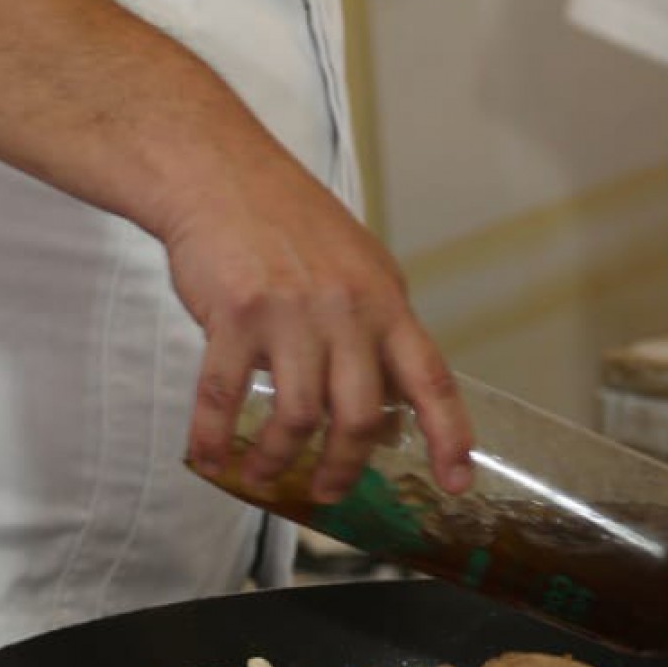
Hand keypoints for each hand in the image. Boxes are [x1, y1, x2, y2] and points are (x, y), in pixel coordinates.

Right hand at [170, 152, 471, 504]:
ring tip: (263, 476)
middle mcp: (346, 310)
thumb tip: (389, 414)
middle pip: (358, 415)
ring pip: (296, 416)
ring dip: (278, 460)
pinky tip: (210, 458)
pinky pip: (225, 395)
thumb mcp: (358, 268)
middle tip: (327, 492)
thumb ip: (377, 334)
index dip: (449, 435)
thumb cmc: (290, 222)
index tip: (456, 482)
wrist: (222, 173)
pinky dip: (215, 437)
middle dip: (343, 468)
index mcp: (385, 301)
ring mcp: (290, 313)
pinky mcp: (235, 315)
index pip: (430, 377)